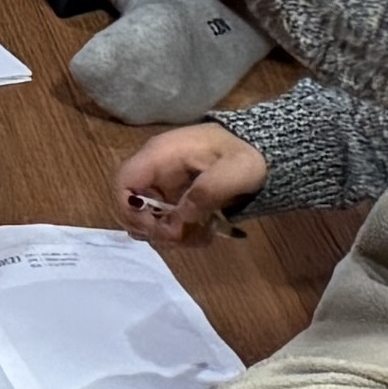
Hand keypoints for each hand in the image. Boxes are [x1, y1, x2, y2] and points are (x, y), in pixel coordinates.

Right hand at [117, 121, 268, 242]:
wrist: (264, 152)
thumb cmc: (248, 156)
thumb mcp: (236, 170)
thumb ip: (207, 191)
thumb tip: (180, 217)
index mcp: (161, 154)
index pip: (123, 182)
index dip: (130, 210)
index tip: (158, 228)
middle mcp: (155, 169)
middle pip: (132, 207)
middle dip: (155, 229)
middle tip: (184, 236)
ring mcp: (164, 185)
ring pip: (148, 219)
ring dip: (170, 234)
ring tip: (201, 235)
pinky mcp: (174, 198)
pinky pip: (165, 221)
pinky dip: (180, 233)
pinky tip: (203, 231)